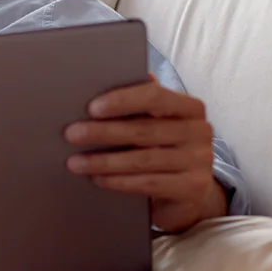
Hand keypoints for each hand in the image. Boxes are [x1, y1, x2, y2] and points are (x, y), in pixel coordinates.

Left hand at [64, 74, 227, 232]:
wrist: (188, 191)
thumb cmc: (163, 147)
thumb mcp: (155, 123)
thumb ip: (139, 103)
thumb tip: (103, 79)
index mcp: (190, 107)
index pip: (155, 96)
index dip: (122, 101)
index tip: (92, 108)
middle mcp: (200, 131)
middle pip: (143, 130)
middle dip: (102, 132)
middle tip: (71, 135)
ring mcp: (200, 161)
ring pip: (143, 159)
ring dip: (104, 161)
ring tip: (75, 162)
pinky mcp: (193, 188)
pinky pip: (149, 183)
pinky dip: (119, 181)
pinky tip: (97, 178)